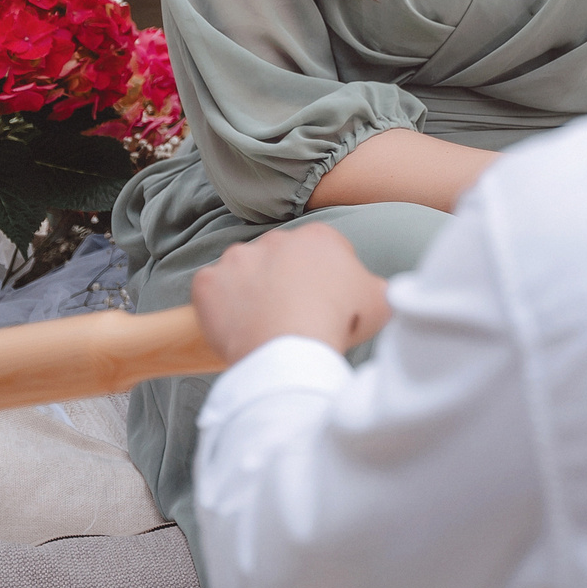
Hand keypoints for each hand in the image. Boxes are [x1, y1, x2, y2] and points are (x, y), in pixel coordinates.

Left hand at [192, 223, 392, 363]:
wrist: (289, 350)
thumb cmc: (337, 323)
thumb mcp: (378, 301)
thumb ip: (373, 287)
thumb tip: (367, 289)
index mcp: (318, 237)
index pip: (322, 253)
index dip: (325, 281)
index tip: (326, 306)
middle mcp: (275, 239)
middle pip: (280, 260)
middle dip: (285, 283)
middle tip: (293, 318)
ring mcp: (237, 258)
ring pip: (243, 272)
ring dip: (250, 291)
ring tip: (263, 325)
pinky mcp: (208, 282)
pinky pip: (212, 292)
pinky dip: (220, 307)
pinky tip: (237, 327)